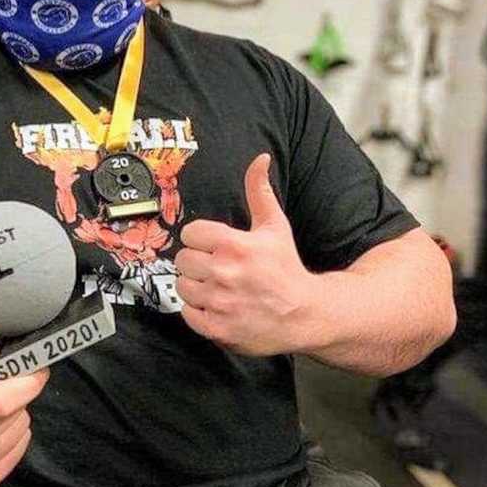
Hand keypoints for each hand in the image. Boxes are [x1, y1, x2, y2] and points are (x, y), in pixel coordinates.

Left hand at [174, 153, 316, 355]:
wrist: (304, 313)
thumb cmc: (286, 268)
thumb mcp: (275, 226)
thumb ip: (260, 191)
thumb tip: (259, 158)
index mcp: (234, 245)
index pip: (190, 234)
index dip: (201, 239)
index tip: (214, 246)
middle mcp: (223, 273)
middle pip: (183, 260)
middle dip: (198, 262)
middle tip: (216, 267)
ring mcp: (219, 302)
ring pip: (182, 286)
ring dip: (196, 286)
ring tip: (217, 286)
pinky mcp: (216, 328)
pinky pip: (186, 313)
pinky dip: (197, 310)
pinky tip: (216, 305)